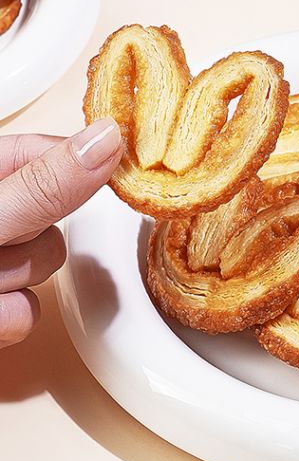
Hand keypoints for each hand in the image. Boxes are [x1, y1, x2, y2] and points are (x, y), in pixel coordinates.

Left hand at [0, 117, 121, 347]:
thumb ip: (44, 186)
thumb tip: (110, 139)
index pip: (58, 150)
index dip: (86, 168)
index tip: (124, 174)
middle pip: (56, 218)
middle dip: (29, 248)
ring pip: (44, 269)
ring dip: (14, 289)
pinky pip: (28, 311)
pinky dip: (7, 322)